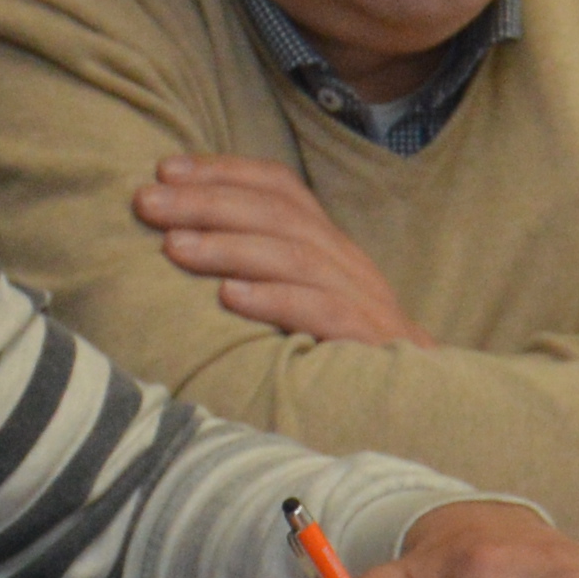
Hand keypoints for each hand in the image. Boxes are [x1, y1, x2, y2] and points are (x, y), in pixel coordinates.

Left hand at [139, 154, 421, 345]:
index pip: (280, 188)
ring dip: (228, 247)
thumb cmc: (347, 358)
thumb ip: (264, 272)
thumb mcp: (307, 302)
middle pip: (277, 215)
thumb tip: (182, 244)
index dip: (224, 171)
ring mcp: (363, 302)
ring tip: (174, 247)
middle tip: (147, 202)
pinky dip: (274, 300)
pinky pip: (323, 312)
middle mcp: (347, 263)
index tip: (165, 169)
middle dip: (207, 202)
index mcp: (331, 247)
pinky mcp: (370, 344)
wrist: (431, 408)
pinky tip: (230, 297)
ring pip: (294, 257)